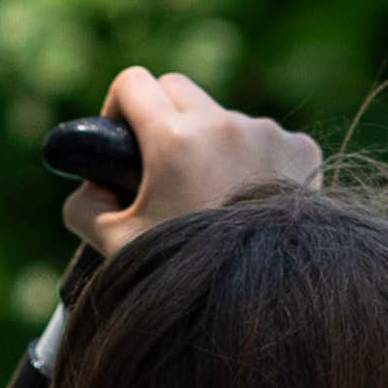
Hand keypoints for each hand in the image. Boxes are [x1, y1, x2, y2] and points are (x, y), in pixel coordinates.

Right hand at [71, 62, 320, 253]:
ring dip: (210, 140)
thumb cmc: (186, 275)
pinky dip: (253, 159)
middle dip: (162, 117)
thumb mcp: (117, 245)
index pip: (133, 82)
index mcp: (174, 139)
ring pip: (222, 115)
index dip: (117, 107)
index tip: (122, 140)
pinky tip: (249, 201)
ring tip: (210, 195)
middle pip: (177, 88)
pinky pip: (265, 137)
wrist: (263, 305)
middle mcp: (224, 125)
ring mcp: (268, 134)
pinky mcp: (302, 150)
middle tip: (160, 167)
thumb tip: (91, 186)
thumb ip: (85, 207)